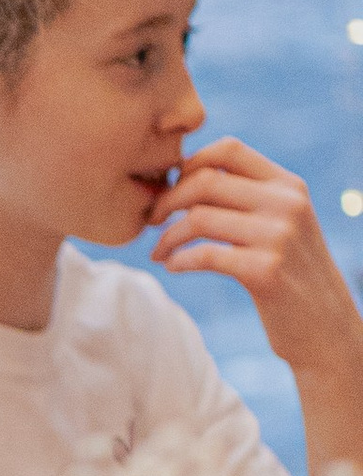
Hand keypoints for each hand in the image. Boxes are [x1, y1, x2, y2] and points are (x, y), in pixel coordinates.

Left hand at [150, 142, 362, 380]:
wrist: (324, 325)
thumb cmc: (290, 273)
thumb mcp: (282, 224)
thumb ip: (249, 197)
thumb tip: (186, 175)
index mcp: (288, 186)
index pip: (229, 150)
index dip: (190, 162)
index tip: (170, 187)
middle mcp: (286, 204)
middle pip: (206, 181)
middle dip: (167, 199)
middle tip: (151, 220)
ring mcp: (278, 236)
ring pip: (199, 218)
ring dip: (167, 236)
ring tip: (158, 251)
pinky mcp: (266, 271)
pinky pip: (204, 255)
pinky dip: (178, 260)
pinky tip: (172, 266)